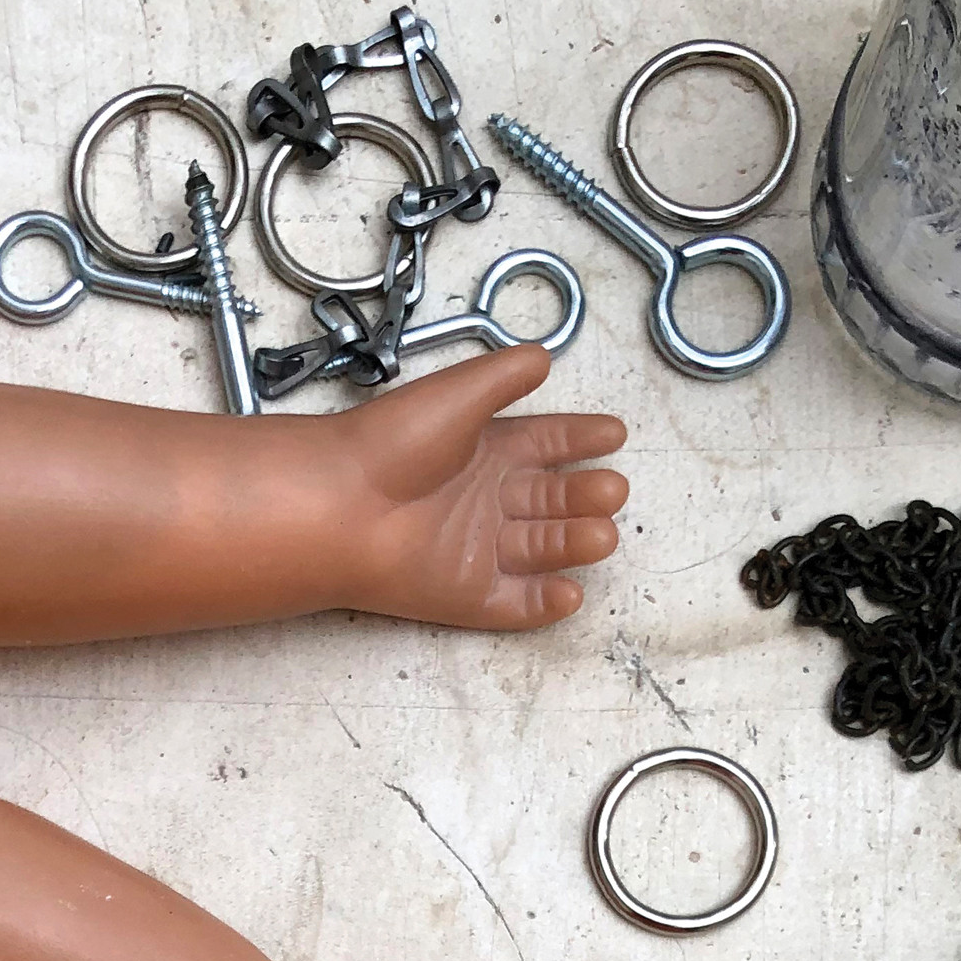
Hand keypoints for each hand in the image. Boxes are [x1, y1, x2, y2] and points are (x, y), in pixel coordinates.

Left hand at [336, 345, 627, 630]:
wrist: (345, 504)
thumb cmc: (395, 442)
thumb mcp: (459, 394)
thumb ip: (504, 377)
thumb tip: (543, 356)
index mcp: (485, 450)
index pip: (547, 444)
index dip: (581, 439)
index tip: (615, 435)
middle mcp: (485, 500)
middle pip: (552, 499)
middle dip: (586, 495)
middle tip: (612, 490)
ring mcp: (477, 550)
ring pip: (542, 549)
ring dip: (576, 542)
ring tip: (602, 534)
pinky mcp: (466, 596)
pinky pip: (516, 604)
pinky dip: (545, 603)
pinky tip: (571, 591)